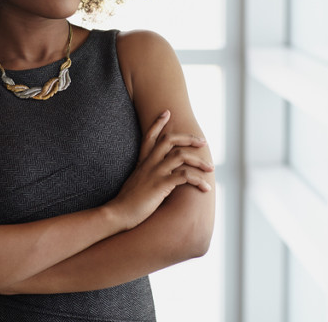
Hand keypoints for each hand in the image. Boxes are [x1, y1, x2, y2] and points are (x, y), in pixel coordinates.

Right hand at [107, 110, 213, 229]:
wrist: (118, 214)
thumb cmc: (127, 202)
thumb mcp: (135, 183)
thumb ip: (145, 176)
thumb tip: (157, 177)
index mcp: (142, 163)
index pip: (149, 137)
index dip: (157, 124)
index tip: (166, 112)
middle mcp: (149, 164)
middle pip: (169, 141)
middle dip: (188, 139)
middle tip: (202, 142)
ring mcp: (155, 173)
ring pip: (181, 156)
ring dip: (199, 161)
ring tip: (210, 168)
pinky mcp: (161, 185)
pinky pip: (184, 177)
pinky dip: (198, 180)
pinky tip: (205, 188)